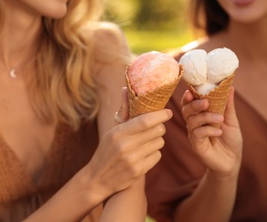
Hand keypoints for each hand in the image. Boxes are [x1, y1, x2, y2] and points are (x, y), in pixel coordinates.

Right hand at [86, 87, 171, 201]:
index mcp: (118, 132)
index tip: (168, 112)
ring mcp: (132, 160)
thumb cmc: (106, 150)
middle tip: (154, 128)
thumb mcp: (111, 130)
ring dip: (156, 141)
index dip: (160, 115)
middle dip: (159, 127)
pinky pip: (157, 156)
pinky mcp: (138, 171)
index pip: (145, 121)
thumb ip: (123, 110)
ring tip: (146, 142)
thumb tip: (126, 88)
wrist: (98, 178)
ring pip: (159, 143)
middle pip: (157, 131)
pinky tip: (144, 154)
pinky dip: (154, 153)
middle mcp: (125, 146)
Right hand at [181, 87, 241, 176]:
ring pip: (191, 121)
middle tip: (206, 102)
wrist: (233, 161)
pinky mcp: (197, 145)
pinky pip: (197, 134)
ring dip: (206, 117)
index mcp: (200, 115)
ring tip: (220, 119)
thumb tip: (230, 86)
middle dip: (194, 104)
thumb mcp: (231, 120)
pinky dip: (208, 130)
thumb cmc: (230, 140)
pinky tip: (219, 132)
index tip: (192, 91)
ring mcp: (194, 135)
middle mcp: (194, 124)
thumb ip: (228, 105)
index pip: (189, 103)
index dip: (188, 96)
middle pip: (186, 110)